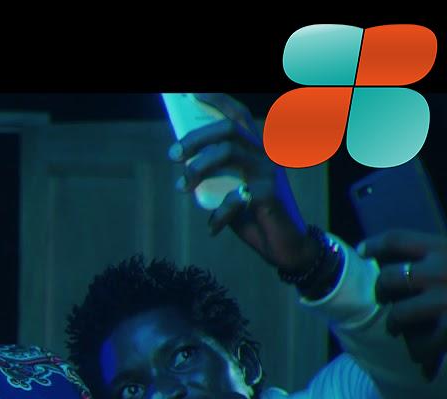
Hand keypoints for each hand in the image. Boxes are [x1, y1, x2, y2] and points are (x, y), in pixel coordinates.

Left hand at [171, 93, 317, 272]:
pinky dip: (218, 214)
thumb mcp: (228, 189)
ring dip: (198, 169)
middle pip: (227, 130)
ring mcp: (268, 172)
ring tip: (182, 187)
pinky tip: (213, 227)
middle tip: (172, 155)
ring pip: (229, 152)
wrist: (283, 246)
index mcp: (254, 150)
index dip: (218, 101)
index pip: (238, 116)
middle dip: (195, 138)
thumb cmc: (251, 214)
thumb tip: (182, 160)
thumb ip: (213, 174)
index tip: (191, 95)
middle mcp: (264, 154)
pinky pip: (234, 196)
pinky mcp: (269, 194)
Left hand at [360, 230, 446, 379]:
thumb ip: (444, 255)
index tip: (363, 251)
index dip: (374, 244)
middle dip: (381, 290)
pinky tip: (424, 357)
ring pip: (399, 314)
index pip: (397, 239)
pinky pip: (424, 342)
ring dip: (395, 324)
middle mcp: (441, 269)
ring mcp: (446, 298)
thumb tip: (417, 259)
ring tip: (396, 329)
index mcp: (446, 247)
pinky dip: (421, 351)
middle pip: (389, 277)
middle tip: (382, 298)